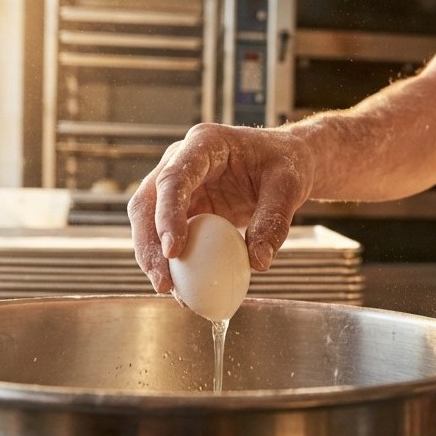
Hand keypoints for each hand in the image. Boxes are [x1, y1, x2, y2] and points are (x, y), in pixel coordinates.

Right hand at [128, 123, 314, 292]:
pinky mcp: (184, 207)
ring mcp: (179, 185)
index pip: (174, 178)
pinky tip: (181, 287)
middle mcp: (181, 161)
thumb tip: (258, 262)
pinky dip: (171, 261)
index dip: (167, 214)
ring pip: (148, 221)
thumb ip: (275, 220)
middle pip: (147, 201)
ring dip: (152, 257)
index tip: (173, 252)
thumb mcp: (289, 186)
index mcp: (205, 144)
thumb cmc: (286, 163)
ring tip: (169, 290)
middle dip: (148, 244)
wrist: (286, 161)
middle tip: (162, 282)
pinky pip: (167, 235)